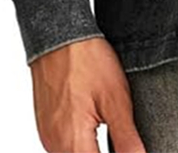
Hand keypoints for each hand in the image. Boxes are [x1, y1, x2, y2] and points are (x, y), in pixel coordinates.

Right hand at [30, 37, 145, 152]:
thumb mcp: (116, 99)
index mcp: (73, 143)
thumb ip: (126, 138)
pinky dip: (82, 146)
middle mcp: (55, 145)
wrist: (59, 36)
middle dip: (105, 152)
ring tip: (114, 137)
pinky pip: (65, 147)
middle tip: (124, 142)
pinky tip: (97, 131)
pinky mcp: (47, 127)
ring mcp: (48, 136)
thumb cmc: (87, 61)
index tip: (129, 148)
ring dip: (93, 151)